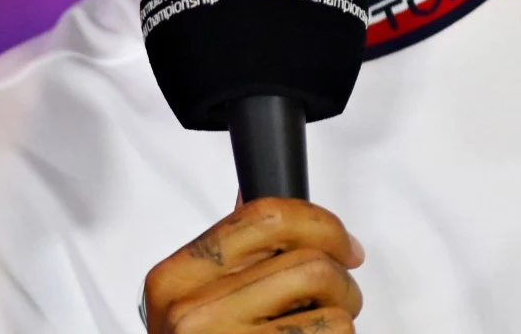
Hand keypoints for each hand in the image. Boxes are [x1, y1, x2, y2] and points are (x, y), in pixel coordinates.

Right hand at [142, 197, 364, 332]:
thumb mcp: (191, 302)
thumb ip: (226, 255)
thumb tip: (253, 199)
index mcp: (175, 279)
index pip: (263, 217)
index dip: (321, 223)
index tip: (343, 242)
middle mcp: (195, 314)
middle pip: (311, 263)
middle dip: (343, 279)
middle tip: (339, 295)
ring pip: (335, 311)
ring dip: (345, 319)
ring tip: (323, 330)